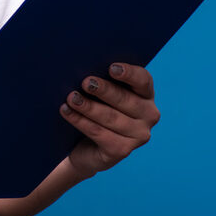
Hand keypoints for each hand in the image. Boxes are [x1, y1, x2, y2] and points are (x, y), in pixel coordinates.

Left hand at [60, 62, 159, 178]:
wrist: (85, 146)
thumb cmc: (95, 108)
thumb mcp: (101, 92)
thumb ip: (101, 79)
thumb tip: (86, 65)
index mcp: (146, 94)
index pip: (143, 80)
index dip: (129, 74)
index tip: (111, 68)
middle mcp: (148, 115)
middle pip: (126, 99)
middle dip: (104, 90)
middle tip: (86, 82)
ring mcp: (138, 136)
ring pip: (111, 117)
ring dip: (89, 106)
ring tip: (71, 98)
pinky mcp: (122, 150)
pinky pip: (99, 133)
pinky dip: (81, 121)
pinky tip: (67, 112)